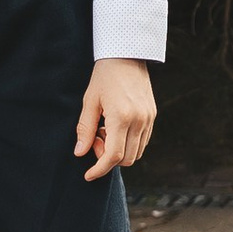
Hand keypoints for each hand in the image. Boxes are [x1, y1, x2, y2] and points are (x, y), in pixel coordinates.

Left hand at [74, 59, 156, 180]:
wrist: (126, 56)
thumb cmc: (104, 77)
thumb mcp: (89, 102)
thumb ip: (85, 129)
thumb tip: (80, 153)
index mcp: (121, 117)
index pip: (113, 156)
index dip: (100, 169)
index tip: (88, 175)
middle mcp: (139, 120)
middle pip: (127, 159)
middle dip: (108, 159)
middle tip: (95, 141)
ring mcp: (148, 118)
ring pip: (137, 152)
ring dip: (119, 151)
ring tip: (105, 132)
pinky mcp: (152, 115)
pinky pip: (143, 141)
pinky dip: (128, 143)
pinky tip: (116, 128)